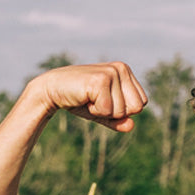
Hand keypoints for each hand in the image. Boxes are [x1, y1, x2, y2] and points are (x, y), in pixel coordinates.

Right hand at [31, 62, 148, 131]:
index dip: (122, 110)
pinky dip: (95, 111)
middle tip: (97, 100)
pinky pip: (108, 110)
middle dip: (116, 112)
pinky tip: (85, 98)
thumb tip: (132, 126)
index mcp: (125, 71)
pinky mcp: (100, 80)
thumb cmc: (80, 99)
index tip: (104, 100)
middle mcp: (121, 68)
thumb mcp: (103, 112)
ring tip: (89, 98)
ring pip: (121, 111)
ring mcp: (112, 72)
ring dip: (103, 111)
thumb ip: (119, 120)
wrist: (53, 89)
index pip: (140, 104)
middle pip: (135, 108)